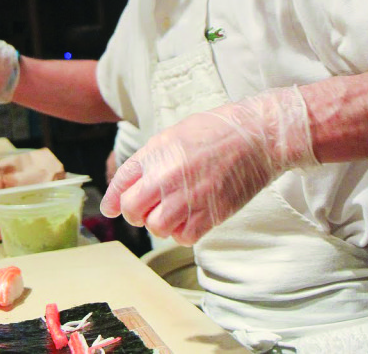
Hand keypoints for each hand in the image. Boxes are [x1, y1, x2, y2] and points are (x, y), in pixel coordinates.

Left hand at [100, 86, 317, 244]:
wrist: (256, 137)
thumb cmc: (217, 131)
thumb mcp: (174, 135)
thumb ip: (150, 159)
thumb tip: (130, 182)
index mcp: (156, 154)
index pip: (121, 183)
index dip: (113, 199)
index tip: (111, 209)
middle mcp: (167, 177)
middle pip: (132, 210)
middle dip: (136, 213)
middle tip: (147, 210)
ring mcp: (188, 197)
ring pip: (156, 227)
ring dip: (160, 224)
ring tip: (173, 212)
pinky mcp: (209, 214)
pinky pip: (183, 237)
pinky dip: (183, 233)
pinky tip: (190, 219)